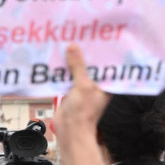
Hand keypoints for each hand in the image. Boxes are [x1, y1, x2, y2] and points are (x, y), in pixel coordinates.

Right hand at [53, 43, 110, 164]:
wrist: (69, 131)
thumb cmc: (83, 112)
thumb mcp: (83, 86)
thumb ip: (78, 66)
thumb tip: (73, 47)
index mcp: (106, 83)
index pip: (108, 62)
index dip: (104, 49)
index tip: (98, 35)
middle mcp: (96, 83)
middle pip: (91, 63)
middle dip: (85, 51)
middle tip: (79, 34)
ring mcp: (83, 86)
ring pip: (78, 68)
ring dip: (72, 58)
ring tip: (66, 40)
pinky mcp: (71, 89)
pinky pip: (67, 74)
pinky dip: (62, 67)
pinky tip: (56, 57)